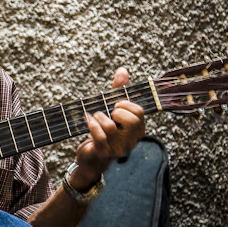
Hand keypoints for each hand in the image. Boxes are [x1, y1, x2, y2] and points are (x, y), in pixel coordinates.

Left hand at [70, 67, 145, 189]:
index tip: (115, 106)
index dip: (125, 104)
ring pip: (111, 126)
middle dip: (116, 111)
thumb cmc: (102, 130)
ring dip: (98, 117)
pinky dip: (91, 125)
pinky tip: (87, 122)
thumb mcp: (111, 109)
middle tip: (108, 113)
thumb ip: (118, 90)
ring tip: (94, 118)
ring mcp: (118, 148)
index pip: (139, 112)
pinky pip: (99, 136)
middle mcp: (131, 141)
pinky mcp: (103, 153)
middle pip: (133, 120)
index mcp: (137, 130)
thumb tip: (122, 70)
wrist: (90, 156)